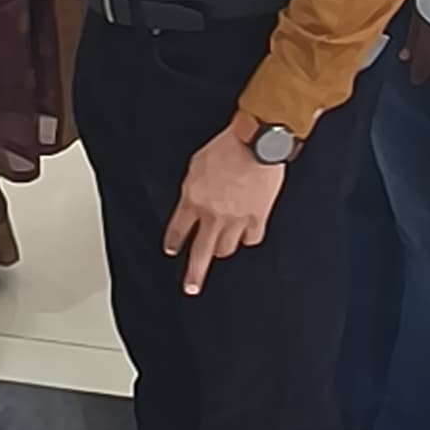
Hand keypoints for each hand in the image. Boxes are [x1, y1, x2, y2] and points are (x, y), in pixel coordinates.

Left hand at [163, 124, 282, 294]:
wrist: (255, 142)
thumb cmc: (226, 146)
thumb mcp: (197, 164)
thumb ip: (193, 187)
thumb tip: (193, 198)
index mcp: (193, 199)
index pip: (178, 230)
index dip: (174, 242)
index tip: (172, 251)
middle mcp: (213, 214)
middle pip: (201, 252)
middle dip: (194, 273)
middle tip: (190, 287)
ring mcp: (236, 219)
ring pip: (227, 248)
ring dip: (222, 250)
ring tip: (221, 252)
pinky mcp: (258, 217)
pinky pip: (252, 239)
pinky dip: (248, 239)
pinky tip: (247, 237)